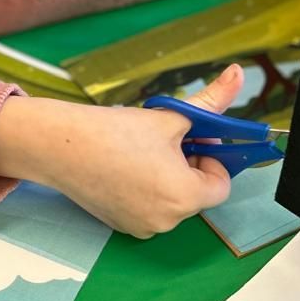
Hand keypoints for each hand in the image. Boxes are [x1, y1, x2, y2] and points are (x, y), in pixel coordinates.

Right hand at [0, 65, 243, 237]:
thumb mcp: (171, 115)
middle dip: (188, 166)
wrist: (60, 146)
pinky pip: (148, 208)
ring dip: (167, 178)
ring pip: (171, 201)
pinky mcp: (121, 226)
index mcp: (185, 196)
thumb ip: (211, 101)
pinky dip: (145, 190)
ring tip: (140, 153)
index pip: (221, 185)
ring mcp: (142, 227)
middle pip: (196, 193)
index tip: (191, 140)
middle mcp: (167, 221)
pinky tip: (124, 167)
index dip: (211, 159)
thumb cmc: (116, 131)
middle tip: (164, 141)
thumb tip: (239, 73)